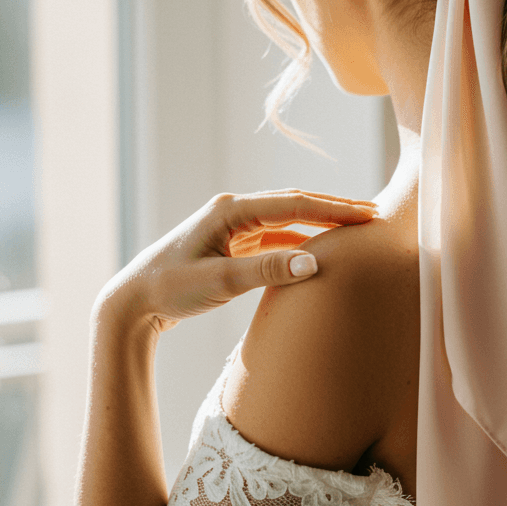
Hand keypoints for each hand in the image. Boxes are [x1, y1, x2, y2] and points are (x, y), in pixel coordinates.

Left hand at [94, 190, 377, 333]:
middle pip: (295, 204)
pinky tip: (320, 250)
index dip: (335, 208)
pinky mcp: (231, 246)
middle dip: (335, 208)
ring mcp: (232, 227)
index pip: (294, 203)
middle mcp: (233, 211)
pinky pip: (275, 238)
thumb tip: (316, 260)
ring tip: (355, 230)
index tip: (369, 214)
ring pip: (287, 221)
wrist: (132, 302)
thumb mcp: (221, 281)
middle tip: (374, 215)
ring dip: (320, 224)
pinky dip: (300, 241)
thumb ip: (269, 269)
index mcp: (230, 210)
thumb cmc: (170, 289)